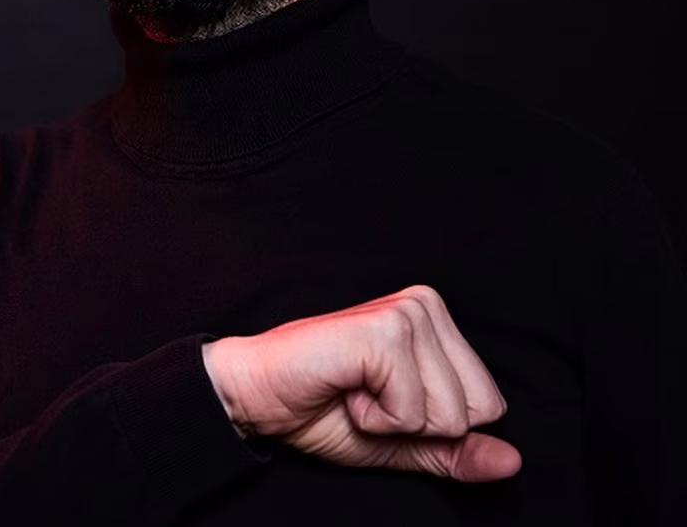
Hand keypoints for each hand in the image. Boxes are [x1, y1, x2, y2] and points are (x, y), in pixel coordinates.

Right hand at [200, 285, 519, 482]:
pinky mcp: (383, 332)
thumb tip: (512, 462)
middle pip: (479, 410)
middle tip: (367, 398)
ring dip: (395, 422)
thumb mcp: (401, 442)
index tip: (382, 403)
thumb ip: (455, 451)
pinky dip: (377, 419)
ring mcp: (405, 315)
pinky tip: (345, 388)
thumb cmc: (320, 410)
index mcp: (436, 323)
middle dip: (420, 425)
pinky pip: (414, 412)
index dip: (432, 426)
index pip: (490, 406)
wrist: (257, 397)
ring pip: (450, 414)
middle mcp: (425, 307)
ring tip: (354, 392)